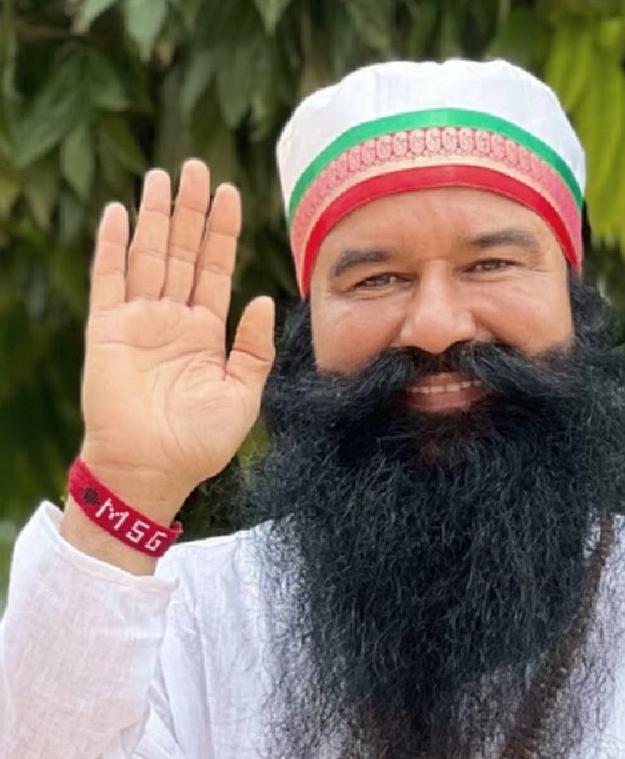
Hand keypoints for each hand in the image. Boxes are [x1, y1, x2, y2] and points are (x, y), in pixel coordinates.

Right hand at [78, 160, 274, 520]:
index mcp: (206, 333)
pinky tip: (118, 212)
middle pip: (182, 251)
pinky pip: (108, 279)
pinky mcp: (107, 330)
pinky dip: (112, 246)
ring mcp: (138, 321)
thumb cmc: (200, 441)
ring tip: (163, 176)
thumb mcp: (244, 394)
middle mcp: (173, 320)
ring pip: (148, 255)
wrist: (153, 471)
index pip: (216, 269)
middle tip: (196, 166)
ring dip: (154, 216)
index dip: (222, 232)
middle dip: (190, 210)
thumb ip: (254, 348)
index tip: (230, 193)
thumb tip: (262, 298)